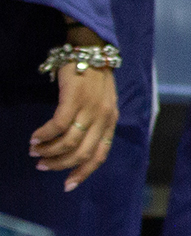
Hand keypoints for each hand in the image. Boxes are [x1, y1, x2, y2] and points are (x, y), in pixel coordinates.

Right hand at [29, 65, 118, 190]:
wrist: (92, 50)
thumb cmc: (93, 79)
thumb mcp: (101, 104)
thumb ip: (93, 124)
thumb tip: (74, 148)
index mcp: (111, 122)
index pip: (100, 155)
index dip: (83, 173)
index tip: (67, 186)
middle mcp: (104, 118)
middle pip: (82, 153)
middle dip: (60, 164)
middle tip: (42, 165)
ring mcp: (90, 108)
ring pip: (69, 141)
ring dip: (48, 150)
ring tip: (35, 150)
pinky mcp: (74, 98)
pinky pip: (58, 124)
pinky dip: (45, 134)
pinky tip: (35, 137)